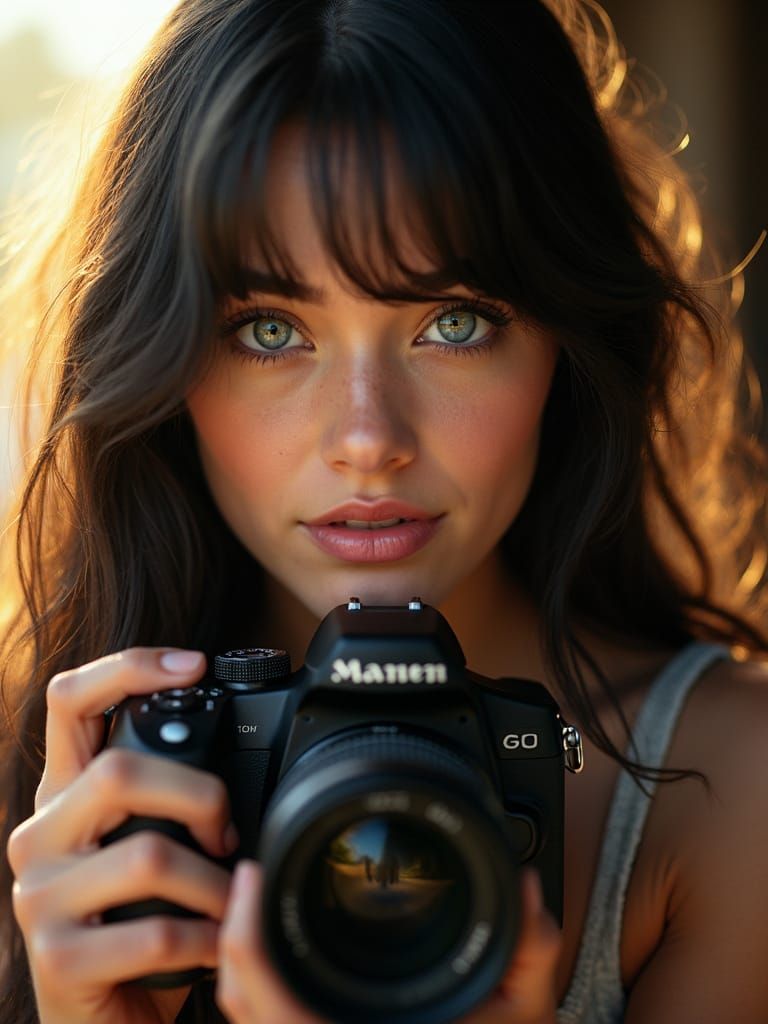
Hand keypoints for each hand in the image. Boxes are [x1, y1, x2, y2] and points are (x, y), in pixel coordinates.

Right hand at [7, 647, 237, 1023]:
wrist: (105, 1019)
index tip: (196, 663)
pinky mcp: (56, 959)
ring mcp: (39, 898)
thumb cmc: (140, 918)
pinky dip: (205, 940)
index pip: (70, 700)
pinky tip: (212, 947)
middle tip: (228, 833)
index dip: (129, 668)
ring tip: (230, 900)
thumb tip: (239, 739)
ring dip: (212, 882)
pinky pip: (155, 935)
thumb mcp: (147, 841)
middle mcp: (40, 835)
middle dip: (201, 796)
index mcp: (63, 793)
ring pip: (147, 855)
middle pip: (120, 771)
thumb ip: (166, 793)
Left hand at [216, 861, 559, 1023]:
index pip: (267, 1002)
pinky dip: (263, 983)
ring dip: (245, 960)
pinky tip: (283, 946)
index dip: (247, 939)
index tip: (254, 878)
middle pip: (243, 1003)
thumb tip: (524, 882)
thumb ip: (529, 947)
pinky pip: (269, 1022)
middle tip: (252, 878)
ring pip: (250, 1016)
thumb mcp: (526, 1011)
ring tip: (258, 901)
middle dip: (235, 937)